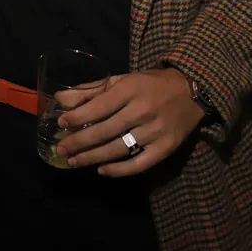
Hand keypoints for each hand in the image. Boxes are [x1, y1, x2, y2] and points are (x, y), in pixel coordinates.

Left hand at [55, 68, 204, 176]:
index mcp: (130, 90)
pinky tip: (102, 170)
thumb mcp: (121, 80)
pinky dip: (120, 170)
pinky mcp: (166, 148)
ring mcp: (155, 132)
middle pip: (106, 130)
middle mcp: (142, 111)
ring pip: (119, 149)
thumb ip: (91, 90)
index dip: (78, 117)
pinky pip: (140, 164)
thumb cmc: (149, 84)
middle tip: (61, 150)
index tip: (60, 124)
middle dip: (80, 142)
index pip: (100, 106)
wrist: (190, 91)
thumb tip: (60, 99)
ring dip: (93, 158)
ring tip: (74, 162)